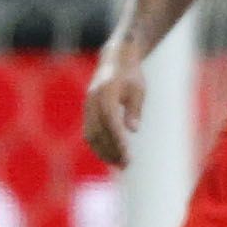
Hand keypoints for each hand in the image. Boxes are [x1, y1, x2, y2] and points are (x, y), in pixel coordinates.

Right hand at [82, 44, 145, 167]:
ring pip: (90, 135)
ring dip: (103, 151)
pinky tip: (110, 154)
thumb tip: (133, 129)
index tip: (128, 156)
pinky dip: (98, 145)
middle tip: (126, 165)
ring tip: (119, 164)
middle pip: (98, 132)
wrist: (115, 60)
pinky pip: (89, 132)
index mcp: (105, 92)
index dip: (118, 141)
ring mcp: (88, 106)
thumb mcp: (138, 90)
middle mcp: (93, 100)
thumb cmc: (131, 75)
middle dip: (111, 151)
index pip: (110, 122)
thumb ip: (134, 109)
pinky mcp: (87, 111)